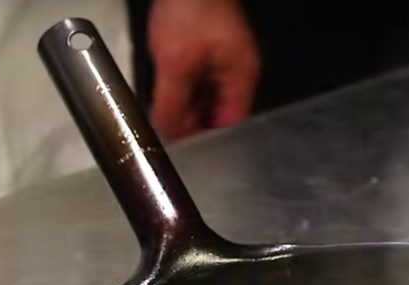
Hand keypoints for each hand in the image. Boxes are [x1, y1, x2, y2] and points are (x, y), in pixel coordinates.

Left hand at [148, 0, 259, 139]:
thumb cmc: (190, 4)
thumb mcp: (175, 62)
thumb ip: (171, 103)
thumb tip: (166, 133)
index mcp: (242, 76)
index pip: (231, 123)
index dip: (210, 139)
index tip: (188, 147)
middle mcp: (239, 69)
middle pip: (220, 111)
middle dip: (196, 123)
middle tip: (172, 131)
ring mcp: (227, 57)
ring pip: (209, 96)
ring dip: (189, 106)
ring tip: (167, 114)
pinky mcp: (212, 47)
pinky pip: (202, 78)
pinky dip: (187, 88)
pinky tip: (171, 93)